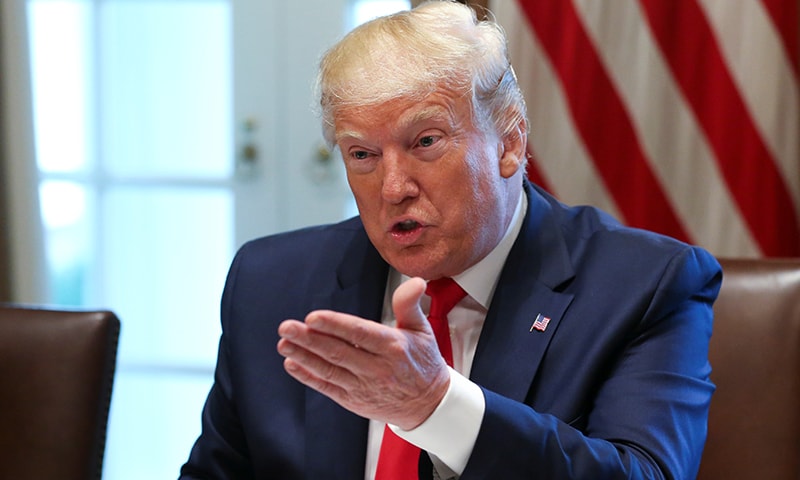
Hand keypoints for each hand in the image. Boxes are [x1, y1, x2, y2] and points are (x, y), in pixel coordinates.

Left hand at [276, 277, 449, 429]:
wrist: (429, 404)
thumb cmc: (423, 363)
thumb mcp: (422, 330)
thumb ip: (409, 304)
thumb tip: (415, 281)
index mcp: (393, 347)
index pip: (359, 333)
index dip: (334, 325)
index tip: (313, 317)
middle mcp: (377, 368)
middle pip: (338, 352)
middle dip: (309, 339)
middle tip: (287, 327)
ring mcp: (364, 387)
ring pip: (329, 370)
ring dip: (303, 356)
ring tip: (284, 343)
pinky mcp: (354, 400)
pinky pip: (327, 387)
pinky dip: (308, 376)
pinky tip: (292, 364)